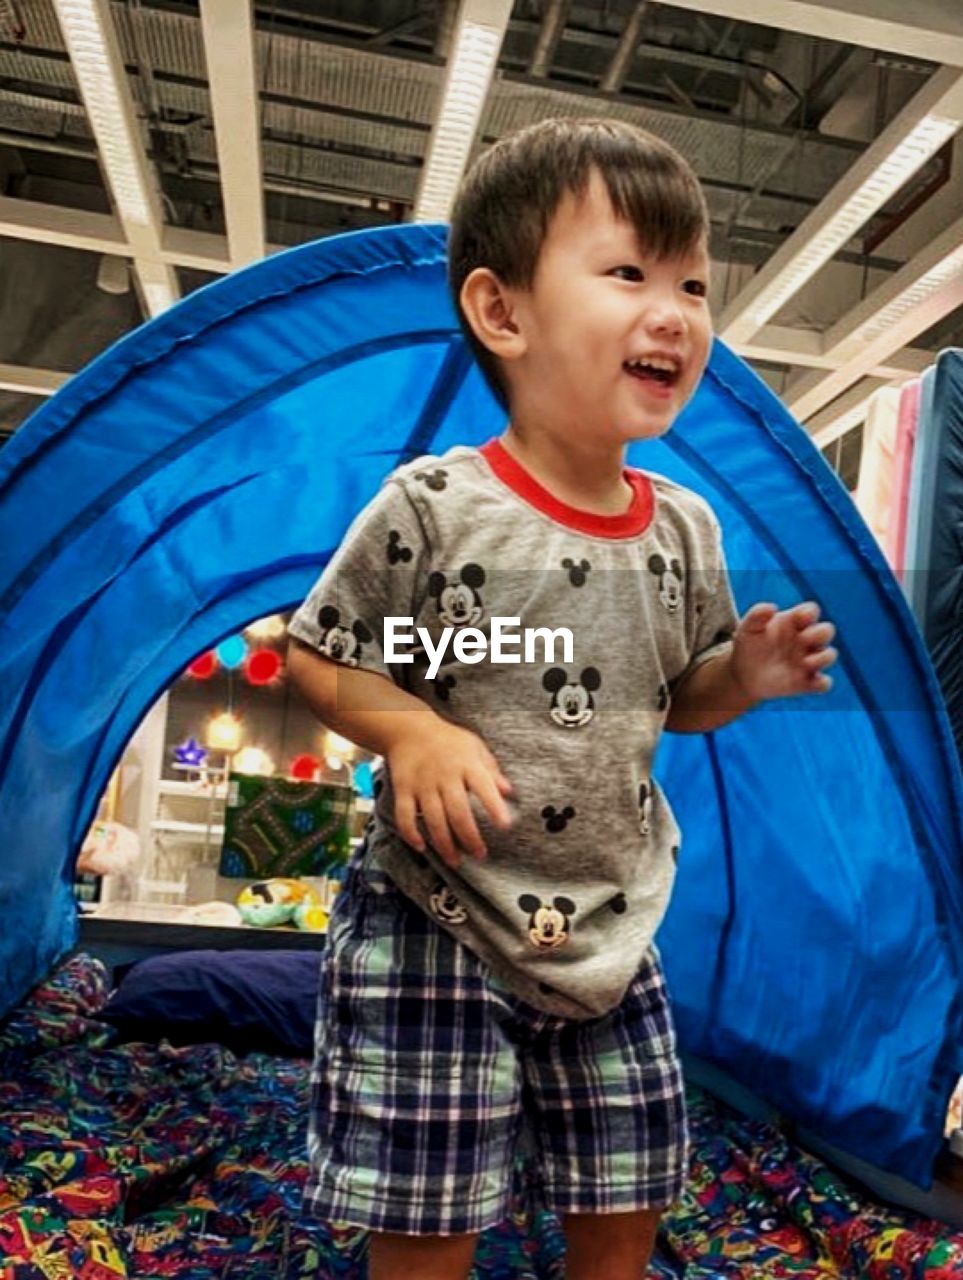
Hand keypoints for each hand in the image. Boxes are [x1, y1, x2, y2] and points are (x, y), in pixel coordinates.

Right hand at [385, 721, 513, 867]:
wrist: (408, 728)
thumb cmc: (447, 740)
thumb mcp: (474, 747)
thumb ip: (492, 770)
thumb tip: (508, 791)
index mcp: (466, 765)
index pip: (483, 786)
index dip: (494, 807)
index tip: (505, 825)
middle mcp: (444, 776)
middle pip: (457, 812)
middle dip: (469, 837)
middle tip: (479, 854)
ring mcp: (422, 784)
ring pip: (433, 819)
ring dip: (444, 844)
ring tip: (455, 861)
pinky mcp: (404, 790)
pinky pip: (405, 816)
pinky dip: (411, 833)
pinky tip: (421, 846)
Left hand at [731, 600, 836, 701]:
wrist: (742, 674)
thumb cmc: (749, 645)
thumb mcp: (748, 628)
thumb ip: (757, 615)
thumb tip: (771, 608)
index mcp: (794, 622)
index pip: (811, 611)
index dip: (810, 612)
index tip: (799, 617)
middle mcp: (806, 640)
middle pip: (826, 630)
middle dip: (820, 633)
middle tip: (803, 639)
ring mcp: (808, 661)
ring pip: (829, 655)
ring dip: (823, 658)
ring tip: (806, 662)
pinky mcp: (807, 682)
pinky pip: (824, 683)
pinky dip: (822, 683)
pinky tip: (810, 683)